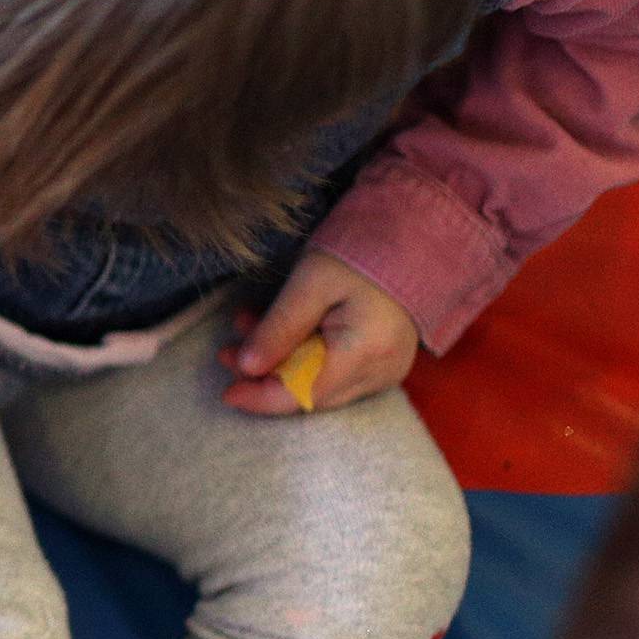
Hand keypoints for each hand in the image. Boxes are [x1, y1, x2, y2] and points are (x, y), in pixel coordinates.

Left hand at [221, 250, 419, 415]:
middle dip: (265, 375)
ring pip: (320, 386)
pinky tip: (283, 336)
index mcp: (365, 351)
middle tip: (229, 352)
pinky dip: (304, 361)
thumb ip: (279, 326)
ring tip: (249, 332)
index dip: (262, 397)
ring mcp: (387, 372)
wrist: (411, 241)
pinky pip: (336, 376)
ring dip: (281, 364)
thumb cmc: (359, 254)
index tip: (227, 392)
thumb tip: (246, 367)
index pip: (304, 392)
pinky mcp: (384, 366)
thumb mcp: (310, 282)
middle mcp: (381, 372)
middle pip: (310, 393)